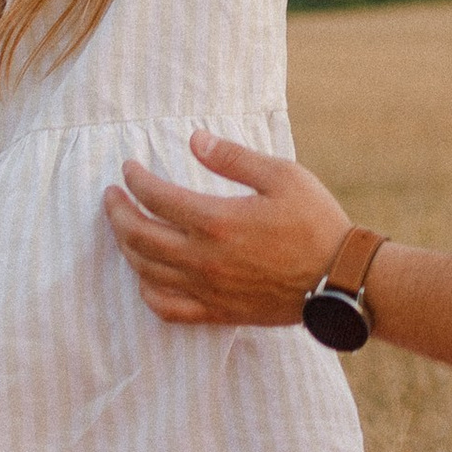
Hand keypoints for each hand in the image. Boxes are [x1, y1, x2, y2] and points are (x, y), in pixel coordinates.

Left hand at [104, 131, 350, 326]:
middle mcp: (204, 259)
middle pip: (138, 236)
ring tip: (124, 227)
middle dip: (117, 212)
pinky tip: (146, 275)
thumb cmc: (316, 222)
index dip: (135, 179)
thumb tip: (194, 139)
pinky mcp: (217, 312)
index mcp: (217, 221)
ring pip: (146, 271)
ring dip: (126, 246)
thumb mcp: (283, 175)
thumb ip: (234, 158)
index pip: (156, 197)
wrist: (340, 280)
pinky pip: (166, 308)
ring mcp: (207, 290)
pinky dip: (147, 290)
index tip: (129, 167)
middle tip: (111, 196)